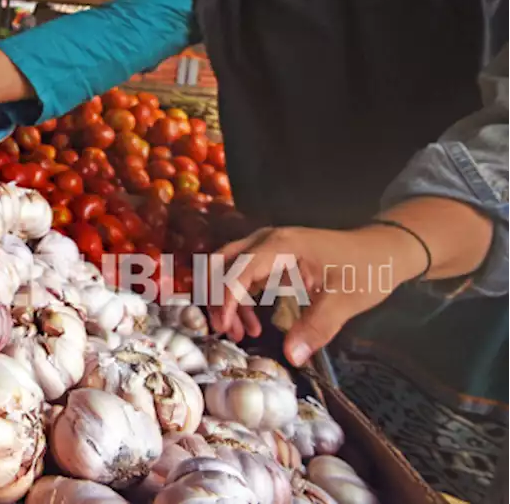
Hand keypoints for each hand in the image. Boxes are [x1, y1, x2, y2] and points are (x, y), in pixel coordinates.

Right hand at [208, 224, 428, 367]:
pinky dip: (239, 298)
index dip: (225, 299)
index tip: (226, 328)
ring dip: (225, 299)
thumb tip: (292, 356)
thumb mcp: (345, 301)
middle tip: (224, 329)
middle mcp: (268, 241)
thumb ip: (317, 327)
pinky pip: (243, 275)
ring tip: (239, 334)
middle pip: (221, 262)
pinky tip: (252, 324)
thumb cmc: (367, 270)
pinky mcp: (273, 258)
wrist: (383, 251)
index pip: (238, 269)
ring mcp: (269, 248)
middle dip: (215, 296)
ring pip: (228, 268)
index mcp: (282, 247)